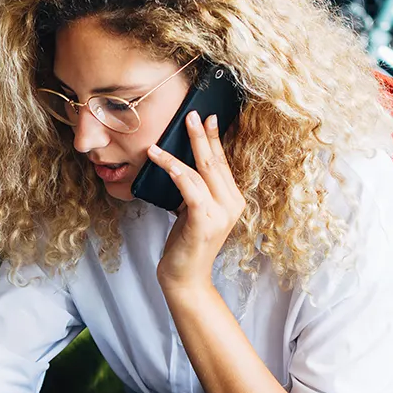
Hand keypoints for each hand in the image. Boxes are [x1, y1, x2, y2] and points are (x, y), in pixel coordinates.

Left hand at [148, 111, 243, 296]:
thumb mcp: (192, 212)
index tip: (208, 118)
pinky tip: (160, 158)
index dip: (214, 140)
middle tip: (193, 114)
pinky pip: (189, 187)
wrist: (185, 278)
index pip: (222, 164)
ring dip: (181, 151)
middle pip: (215, 163)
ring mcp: (220, 213)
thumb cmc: (185, 246)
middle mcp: (232, 205)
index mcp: (232, 201)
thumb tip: (181, 167)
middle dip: (203, 136)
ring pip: (201, 172)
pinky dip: (174, 170)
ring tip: (166, 137)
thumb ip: (194, 192)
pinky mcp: (204, 221)